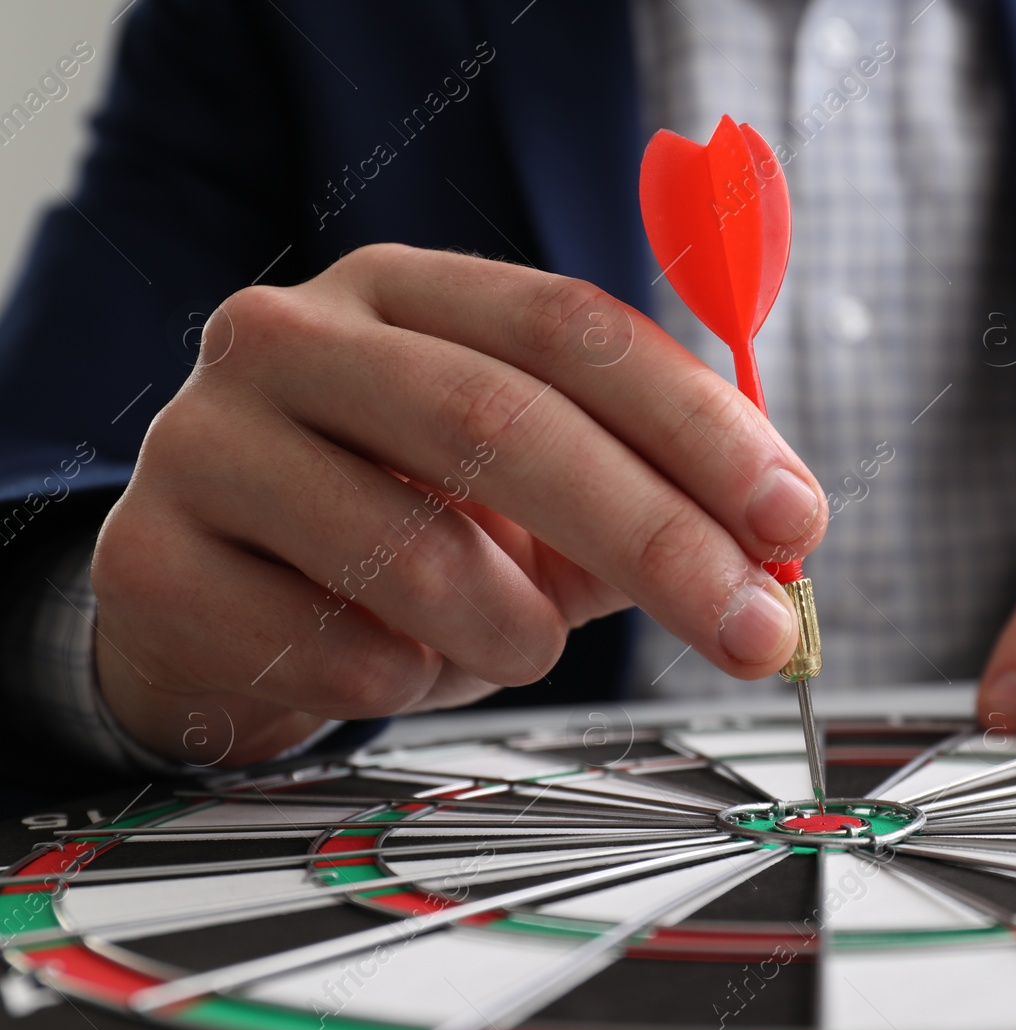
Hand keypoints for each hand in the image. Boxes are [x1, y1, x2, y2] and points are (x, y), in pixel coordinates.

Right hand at [92, 245, 825, 764]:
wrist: (212, 600)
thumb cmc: (397, 530)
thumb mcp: (529, 497)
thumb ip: (644, 497)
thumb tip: (777, 546)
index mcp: (407, 293)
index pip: (569, 328)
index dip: (696, 422)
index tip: (792, 516)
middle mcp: (295, 337)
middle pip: (498, 419)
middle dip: (655, 538)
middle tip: (751, 628)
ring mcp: (206, 440)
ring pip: (412, 550)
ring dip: (513, 629)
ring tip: (515, 642)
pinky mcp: (152, 559)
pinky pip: (333, 648)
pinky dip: (408, 680)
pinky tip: (390, 658)